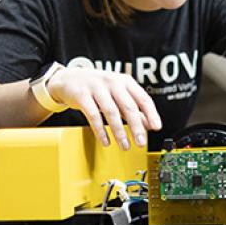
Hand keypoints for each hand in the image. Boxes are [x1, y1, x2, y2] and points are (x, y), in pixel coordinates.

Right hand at [47, 66, 161, 149]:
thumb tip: (148, 124)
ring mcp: (96, 88)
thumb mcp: (117, 93)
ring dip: (119, 132)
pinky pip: (93, 116)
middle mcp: (112, 82)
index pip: (142, 98)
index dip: (151, 114)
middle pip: (128, 106)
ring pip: (111, 112)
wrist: (68, 78)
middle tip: (141, 142)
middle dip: (136, 127)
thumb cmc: (97, 87)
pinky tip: (106, 141)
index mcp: (125, 81)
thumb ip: (132, 107)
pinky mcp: (82, 96)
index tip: (156, 127)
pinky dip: (101, 131)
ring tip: (125, 145)